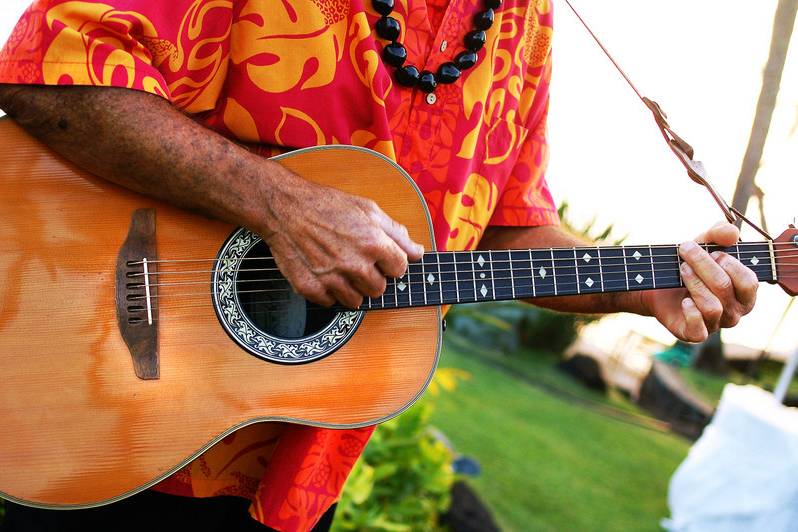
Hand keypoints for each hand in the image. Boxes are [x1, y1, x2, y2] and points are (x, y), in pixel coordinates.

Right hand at [258, 165, 423, 308]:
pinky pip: (330, 303)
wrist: (284, 208)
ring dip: (352, 288)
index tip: (381, 257)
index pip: (399, 269)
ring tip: (340, 268)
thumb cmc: (327, 205)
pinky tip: (323, 273)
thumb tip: (418, 252)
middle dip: (372, 277)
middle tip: (358, 262)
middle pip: (379, 289)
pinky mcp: (310, 288)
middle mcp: (354, 264)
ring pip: (356, 301)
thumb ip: (396, 232)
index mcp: (373, 243)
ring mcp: (332, 279)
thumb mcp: (367, 209)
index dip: (391, 263)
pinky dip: (328, 292)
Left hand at [640, 222, 757, 341]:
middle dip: (703, 265)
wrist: (660, 286)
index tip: (711, 251)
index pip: (748, 281)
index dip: (730, 264)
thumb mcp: (705, 244)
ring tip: (682, 269)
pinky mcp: (695, 334)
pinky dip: (690, 312)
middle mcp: (734, 312)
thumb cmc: (692, 266)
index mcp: (745, 293)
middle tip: (686, 250)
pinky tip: (683, 299)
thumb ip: (719, 234)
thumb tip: (731, 234)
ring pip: (712, 306)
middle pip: (724, 288)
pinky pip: (699, 329)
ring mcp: (716, 325)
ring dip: (694, 283)